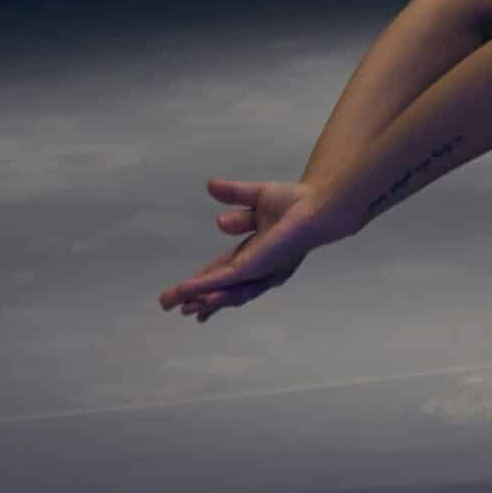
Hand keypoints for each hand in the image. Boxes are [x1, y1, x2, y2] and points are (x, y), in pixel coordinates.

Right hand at [158, 178, 348, 321]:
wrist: (318, 204)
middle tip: (173, 306)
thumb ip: (233, 195)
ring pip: (224, 292)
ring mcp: (258, 270)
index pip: (224, 271)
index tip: (184, 293)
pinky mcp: (255, 268)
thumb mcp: (256, 196)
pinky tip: (187, 291)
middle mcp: (258, 267)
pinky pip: (224, 280)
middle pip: (222, 288)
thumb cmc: (297, 201)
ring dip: (199, 299)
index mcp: (256, 252)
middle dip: (197, 298)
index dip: (203, 282)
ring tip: (179, 307)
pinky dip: (204, 287)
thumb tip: (210, 186)